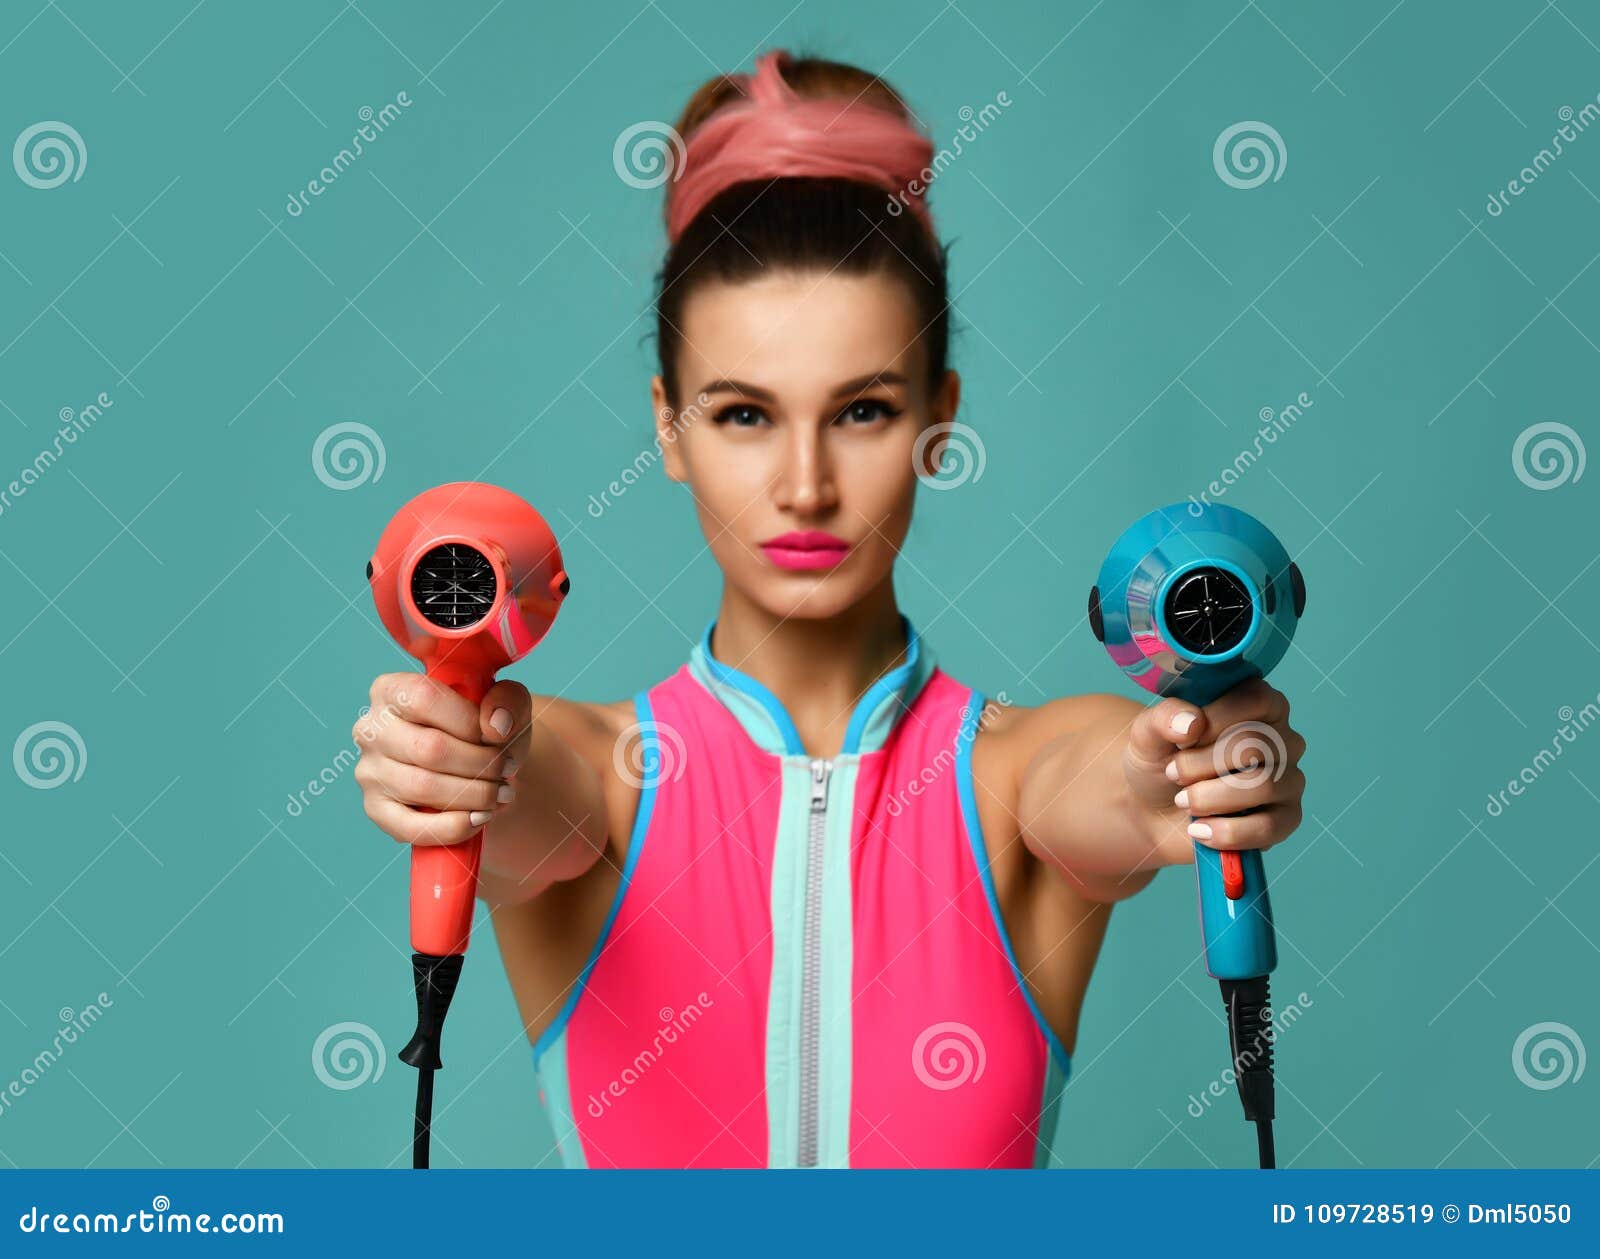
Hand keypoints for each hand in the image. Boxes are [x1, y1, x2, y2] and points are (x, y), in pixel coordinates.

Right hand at [352, 673, 526, 846]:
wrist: (478, 769)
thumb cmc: (486, 731)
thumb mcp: (506, 705)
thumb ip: (508, 701)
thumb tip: (496, 726)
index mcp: (393, 690)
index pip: (427, 699)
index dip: (470, 723)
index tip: (499, 738)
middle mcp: (371, 728)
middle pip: (429, 748)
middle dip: (480, 764)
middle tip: (507, 770)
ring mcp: (369, 771)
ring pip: (423, 787)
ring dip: (474, 795)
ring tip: (501, 794)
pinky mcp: (376, 809)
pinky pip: (410, 826)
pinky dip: (453, 827)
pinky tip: (480, 818)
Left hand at [1123, 678, 1305, 862]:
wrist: (1152, 809)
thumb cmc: (1160, 761)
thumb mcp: (1148, 733)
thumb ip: (1164, 718)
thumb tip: (1192, 723)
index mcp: (1260, 705)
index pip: (1258, 699)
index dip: (1216, 719)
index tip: (1183, 739)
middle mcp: (1283, 739)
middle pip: (1256, 745)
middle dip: (1201, 763)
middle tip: (1173, 774)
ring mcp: (1289, 780)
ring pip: (1263, 785)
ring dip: (1210, 797)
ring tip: (1183, 801)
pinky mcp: (1285, 820)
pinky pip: (1268, 827)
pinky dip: (1225, 831)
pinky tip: (1199, 830)